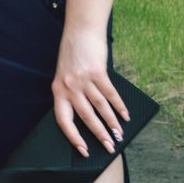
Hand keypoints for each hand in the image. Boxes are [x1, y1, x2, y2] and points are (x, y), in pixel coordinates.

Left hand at [52, 27, 129, 157]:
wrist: (80, 31)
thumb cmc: (73, 55)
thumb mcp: (65, 76)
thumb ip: (72, 94)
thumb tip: (89, 118)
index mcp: (58, 90)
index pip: (64, 120)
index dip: (74, 138)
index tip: (84, 151)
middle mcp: (69, 86)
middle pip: (86, 117)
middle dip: (100, 135)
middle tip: (110, 147)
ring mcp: (83, 79)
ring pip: (100, 107)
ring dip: (112, 123)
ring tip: (119, 134)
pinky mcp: (98, 72)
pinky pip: (110, 94)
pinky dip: (119, 106)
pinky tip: (125, 115)